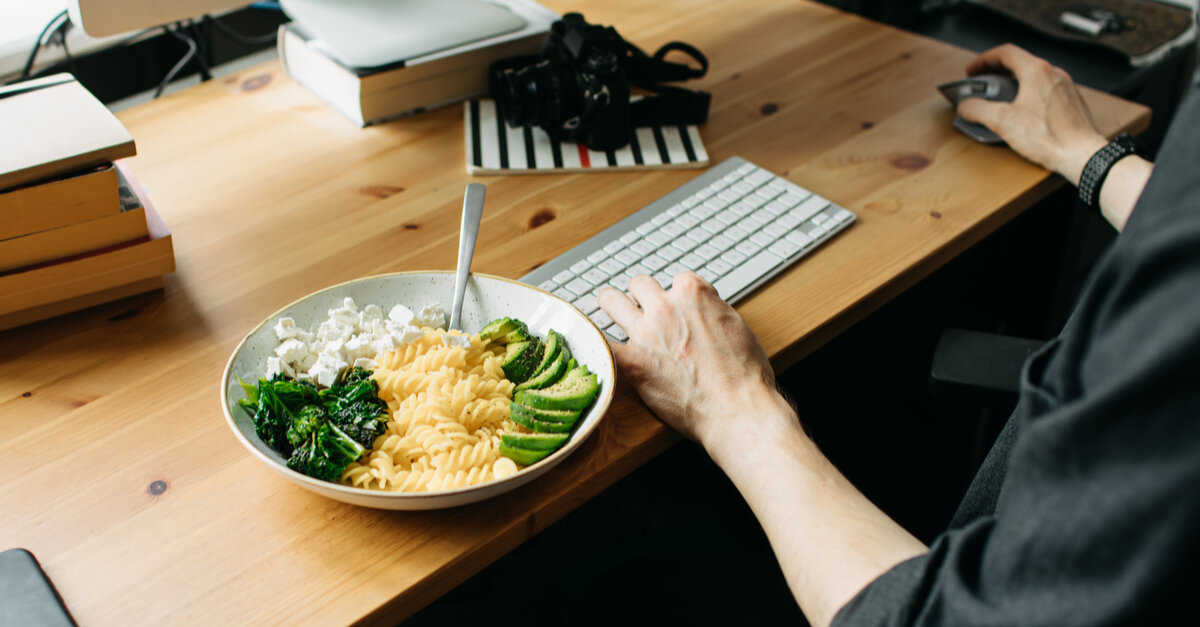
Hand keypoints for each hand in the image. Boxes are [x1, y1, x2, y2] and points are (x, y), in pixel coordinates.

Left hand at [597, 272, 790, 450]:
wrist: (739, 411)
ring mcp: (645, 333)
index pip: (675, 280)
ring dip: (612, 307)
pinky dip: (596, 344)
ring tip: (611, 314)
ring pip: (611, 301)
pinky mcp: (632, 363)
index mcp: (694, 292)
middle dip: (642, 297)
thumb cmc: (746, 376)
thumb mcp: (736, 325)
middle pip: (639, 285)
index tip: (677, 309)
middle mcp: (666, 307)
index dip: (676, 296)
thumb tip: (702, 310)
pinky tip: (594, 344)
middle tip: (642, 310)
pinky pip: (600, 344)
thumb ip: (712, 311)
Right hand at [957, 44, 1106, 183]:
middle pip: (1020, 63)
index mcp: (1037, 72)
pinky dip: (1028, 94)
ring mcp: (1064, 87)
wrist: (1082, 155)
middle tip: (982, 83)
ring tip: (999, 99)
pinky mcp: (1070, 102)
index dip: (984, 59)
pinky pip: (1045, 90)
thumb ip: (978, 110)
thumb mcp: (1003, 122)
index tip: (973, 70)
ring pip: (1033, 77)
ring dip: (1013, 83)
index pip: (1006, 53)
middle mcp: (1054, 74)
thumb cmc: (1051, 138)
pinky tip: (1021, 112)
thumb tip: (966, 106)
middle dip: (996, 72)